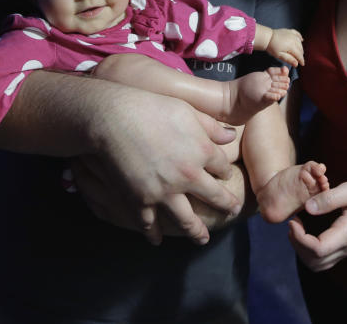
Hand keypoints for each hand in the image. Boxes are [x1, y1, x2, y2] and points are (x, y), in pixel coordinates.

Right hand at [70, 92, 241, 244]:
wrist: (114, 118)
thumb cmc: (152, 107)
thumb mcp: (187, 110)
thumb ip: (211, 126)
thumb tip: (231, 137)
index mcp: (203, 152)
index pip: (223, 168)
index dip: (225, 171)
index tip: (225, 175)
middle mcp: (189, 177)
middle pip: (214, 196)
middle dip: (226, 205)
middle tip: (232, 211)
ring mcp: (164, 192)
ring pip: (186, 220)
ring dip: (196, 231)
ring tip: (202, 239)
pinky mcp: (140, 201)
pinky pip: (150, 224)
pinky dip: (154, 234)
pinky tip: (157, 240)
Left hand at [266, 28, 304, 66]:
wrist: (267, 37)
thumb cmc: (272, 47)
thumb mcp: (279, 55)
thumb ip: (289, 59)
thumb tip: (297, 64)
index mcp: (291, 46)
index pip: (299, 55)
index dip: (301, 60)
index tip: (302, 64)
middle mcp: (294, 39)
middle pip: (300, 49)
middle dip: (301, 55)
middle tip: (300, 60)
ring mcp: (292, 34)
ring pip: (300, 42)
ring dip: (301, 48)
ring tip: (299, 53)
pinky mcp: (290, 31)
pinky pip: (297, 34)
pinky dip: (300, 37)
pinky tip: (301, 40)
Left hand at [288, 178, 346, 271]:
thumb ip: (329, 198)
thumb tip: (307, 208)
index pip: (318, 249)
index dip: (300, 238)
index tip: (295, 220)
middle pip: (315, 262)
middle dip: (298, 245)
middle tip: (294, 223)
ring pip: (318, 265)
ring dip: (302, 251)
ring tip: (298, 229)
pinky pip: (324, 260)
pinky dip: (310, 252)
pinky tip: (308, 233)